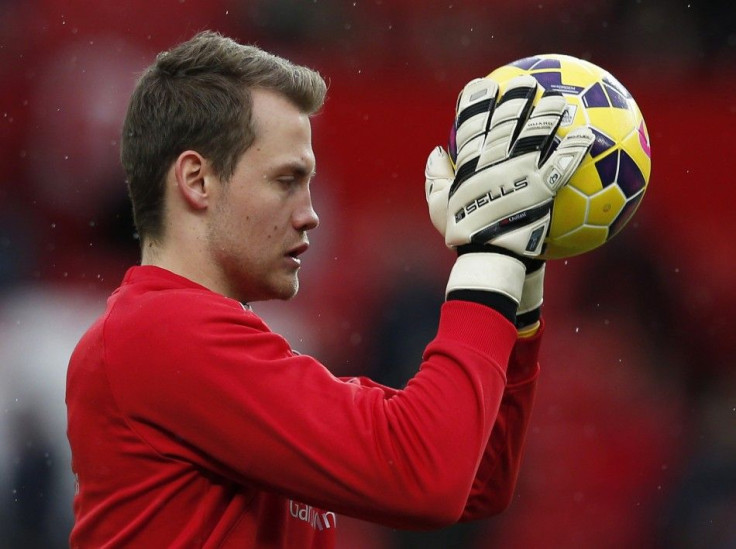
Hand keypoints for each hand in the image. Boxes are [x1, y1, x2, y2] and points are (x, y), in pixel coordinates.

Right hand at [445, 75, 593, 256]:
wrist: (490, 256)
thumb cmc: (464, 234)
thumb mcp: (438, 207)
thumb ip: (434, 177)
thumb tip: (437, 151)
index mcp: (470, 162)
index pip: (471, 122)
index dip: (476, 100)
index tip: (483, 85)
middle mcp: (496, 159)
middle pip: (507, 118)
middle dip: (517, 96)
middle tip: (527, 82)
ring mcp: (521, 170)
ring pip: (536, 132)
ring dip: (548, 113)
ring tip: (558, 99)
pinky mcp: (543, 186)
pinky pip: (563, 162)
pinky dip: (575, 148)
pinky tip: (587, 136)